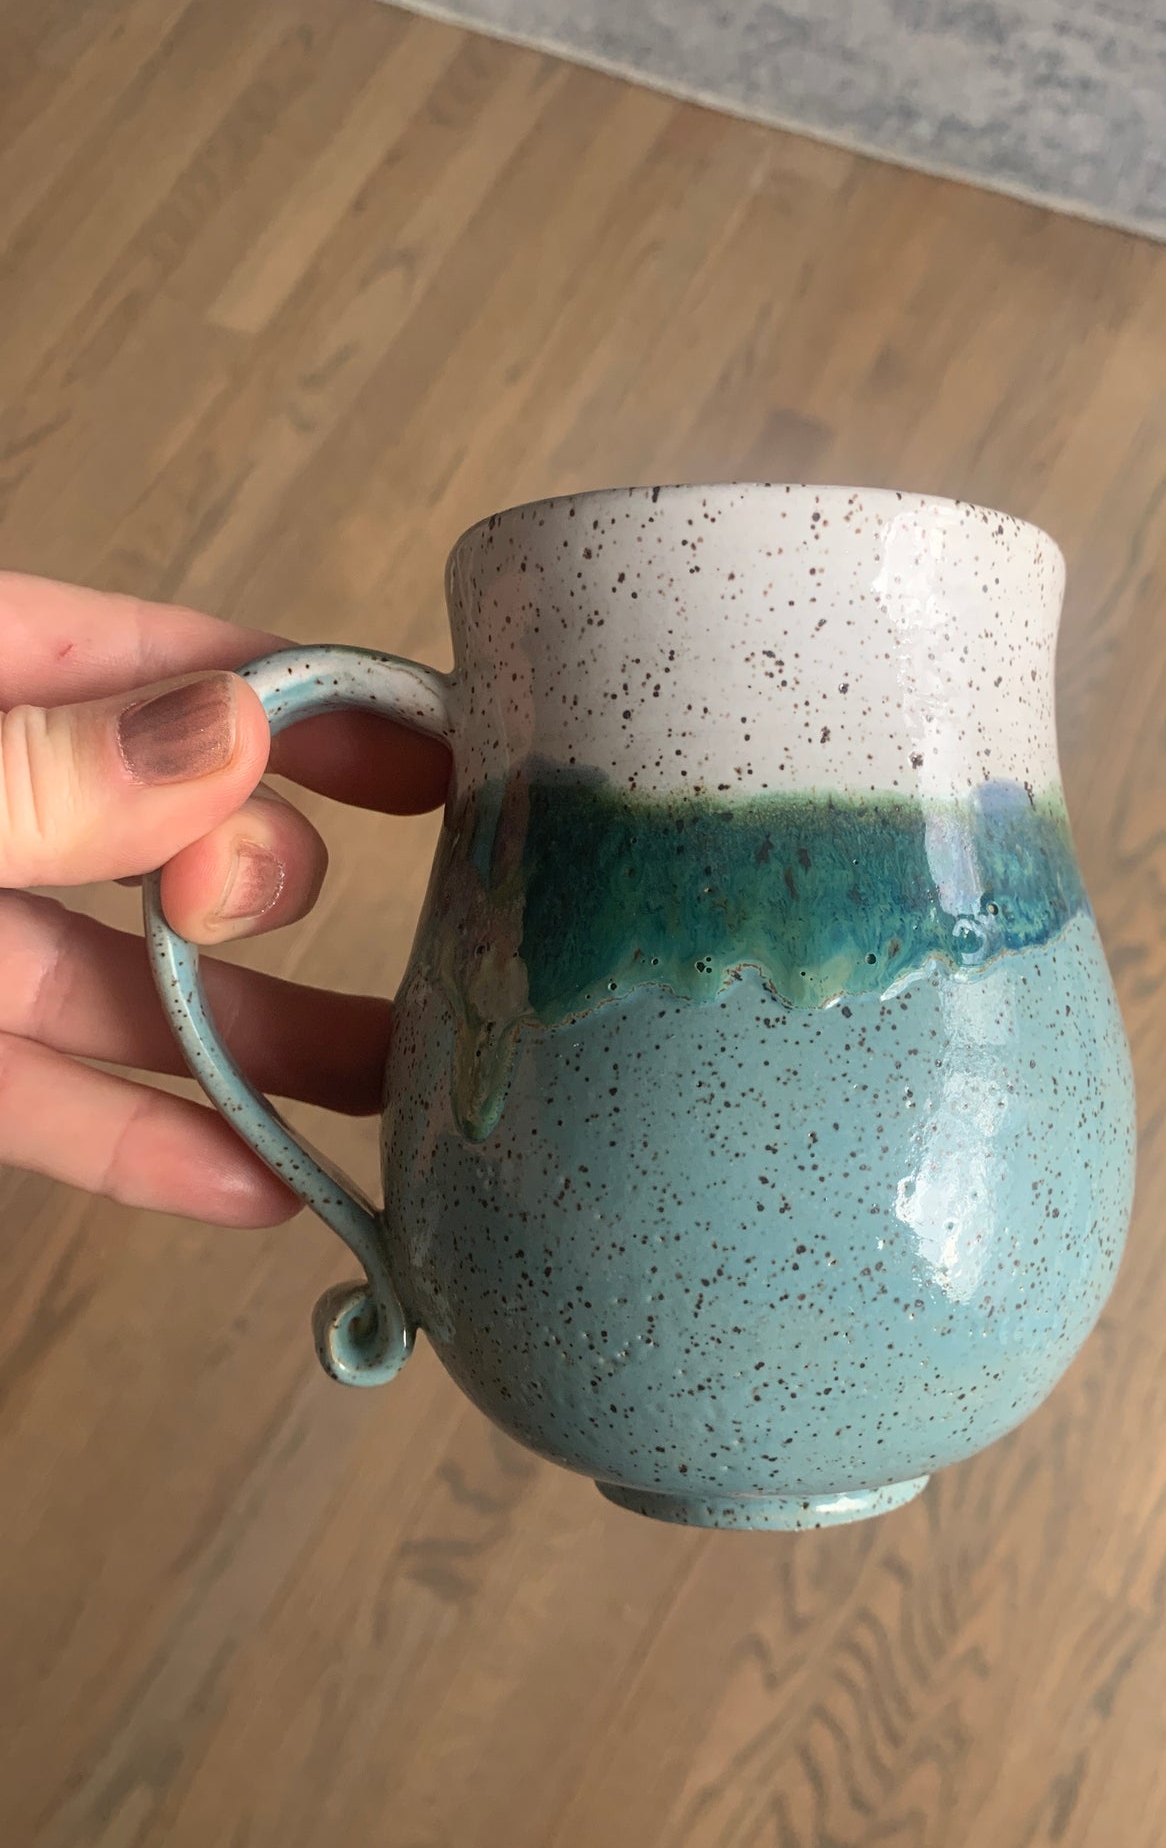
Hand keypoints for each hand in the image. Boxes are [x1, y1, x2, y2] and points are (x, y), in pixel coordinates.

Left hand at [0, 573, 448, 1225]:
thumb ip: (38, 770)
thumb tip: (233, 732)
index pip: (159, 662)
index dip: (309, 699)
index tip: (443, 752)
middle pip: (164, 826)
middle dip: (252, 873)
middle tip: (236, 903)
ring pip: (125, 984)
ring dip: (255, 1042)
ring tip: (390, 1086)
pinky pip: (40, 1099)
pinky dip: (140, 1144)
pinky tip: (257, 1185)